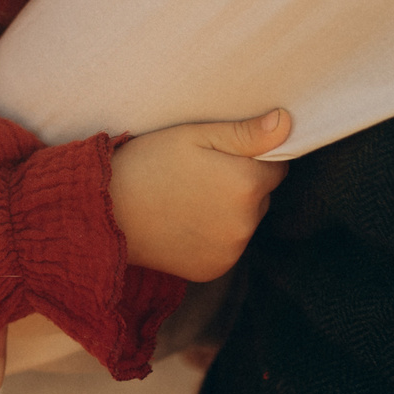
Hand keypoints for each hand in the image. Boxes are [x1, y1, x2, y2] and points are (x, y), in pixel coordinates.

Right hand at [108, 110, 292, 281]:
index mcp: (247, 183)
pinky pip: (226, 247)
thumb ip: (246, 133)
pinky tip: (184, 223)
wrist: (105, 212)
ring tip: (188, 199)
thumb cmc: (149, 164)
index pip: (275, 167)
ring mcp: (230, 251)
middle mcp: (246, 223)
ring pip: (244, 223)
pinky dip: (213, 237)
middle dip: (241, 186)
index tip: (219, 156)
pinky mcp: (213, 270)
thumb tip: (287, 124)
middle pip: (261, 197)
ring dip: (228, 213)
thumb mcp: (196, 136)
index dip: (250, 158)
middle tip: (199, 176)